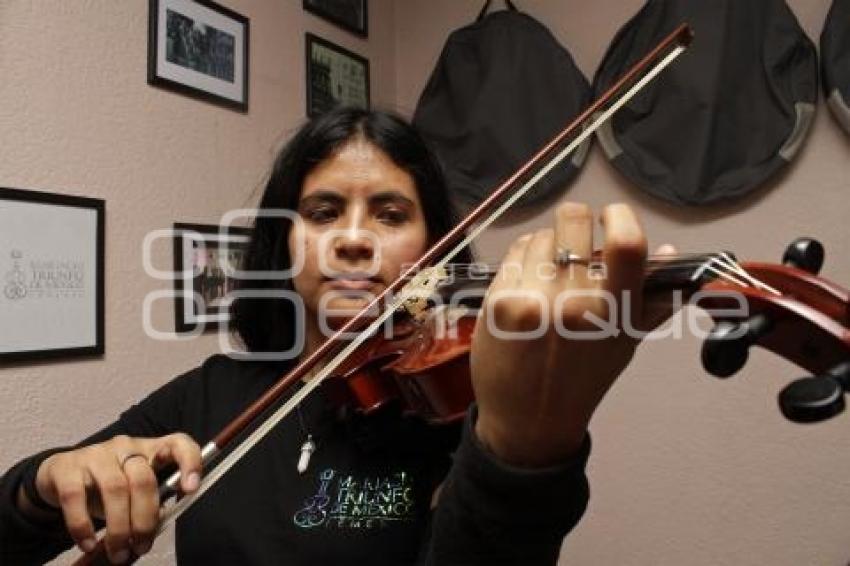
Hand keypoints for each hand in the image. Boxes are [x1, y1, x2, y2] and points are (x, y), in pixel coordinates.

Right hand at [22, 433, 201, 562]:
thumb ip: (148, 504)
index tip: (191, 489)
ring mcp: (96, 454)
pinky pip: (75, 497)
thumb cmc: (106, 487)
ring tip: (118, 553)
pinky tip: (88, 544)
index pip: (178, 443)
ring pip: (114, 489)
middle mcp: (126, 447)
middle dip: (145, 519)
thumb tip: (154, 529)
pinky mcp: (67, 467)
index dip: (189, 463)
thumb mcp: (132, 492)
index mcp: (151, 450)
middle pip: (143, 479)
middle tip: (141, 546)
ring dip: (118, 528)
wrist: (58, 476)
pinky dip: (83, 525)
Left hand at [471, 202, 676, 466]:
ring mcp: (534, 301)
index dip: (620, 216)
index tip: (613, 216)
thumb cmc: (581, 378)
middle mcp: (576, 304)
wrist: (529, 420)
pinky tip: (526, 282)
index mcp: (616, 314)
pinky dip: (521, 259)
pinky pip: (514, 253)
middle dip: (575, 221)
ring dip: (546, 245)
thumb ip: (652, 298)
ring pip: (539, 234)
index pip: (627, 245)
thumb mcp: (625, 342)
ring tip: (548, 274)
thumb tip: (670, 252)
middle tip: (574, 238)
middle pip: (573, 220)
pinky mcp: (500, 301)